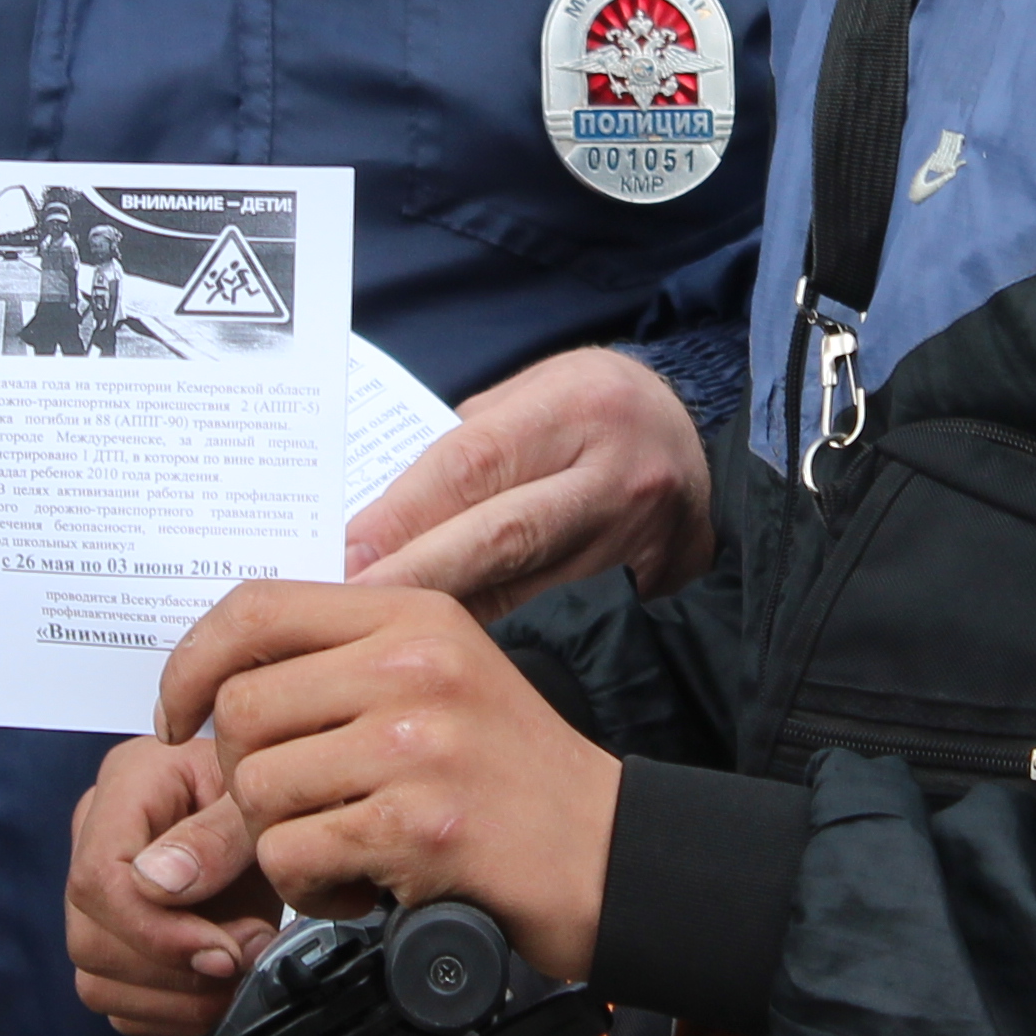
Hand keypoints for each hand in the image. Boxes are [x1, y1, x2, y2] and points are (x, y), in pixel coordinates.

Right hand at [67, 731, 280, 1035]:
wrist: (281, 807)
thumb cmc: (270, 794)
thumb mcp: (259, 801)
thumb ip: (218, 836)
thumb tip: (160, 885)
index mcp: (125, 787)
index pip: (98, 878)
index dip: (156, 932)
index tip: (223, 952)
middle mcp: (95, 840)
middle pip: (91, 939)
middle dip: (175, 970)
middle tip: (249, 954)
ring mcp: (99, 897)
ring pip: (98, 982)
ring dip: (178, 999)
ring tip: (241, 970)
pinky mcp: (115, 943)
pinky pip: (119, 1006)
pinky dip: (174, 1014)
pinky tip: (220, 989)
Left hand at [162, 584, 621, 979]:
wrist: (614, 855)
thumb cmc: (516, 777)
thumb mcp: (436, 688)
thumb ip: (333, 677)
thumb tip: (197, 707)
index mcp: (413, 615)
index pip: (255, 608)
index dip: (192, 666)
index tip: (181, 718)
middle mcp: (414, 665)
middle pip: (242, 709)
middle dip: (242, 780)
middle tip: (295, 812)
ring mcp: (419, 744)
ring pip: (256, 789)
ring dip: (278, 843)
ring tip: (339, 852)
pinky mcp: (421, 825)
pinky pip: (293, 857)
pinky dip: (310, 889)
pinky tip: (361, 887)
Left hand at [346, 346, 715, 618]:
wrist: (690, 438)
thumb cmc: (589, 403)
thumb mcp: (532, 392)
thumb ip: (467, 446)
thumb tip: (382, 510)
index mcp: (576, 408)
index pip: (476, 463)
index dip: (408, 514)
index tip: (345, 554)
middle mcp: (611, 474)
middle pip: (503, 535)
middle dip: (417, 575)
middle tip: (345, 607)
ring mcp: (630, 535)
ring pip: (523, 583)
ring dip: (442, 611)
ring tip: (374, 636)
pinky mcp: (636, 580)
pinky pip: (545, 605)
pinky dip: (482, 622)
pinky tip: (432, 643)